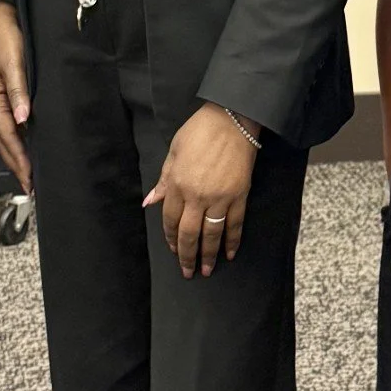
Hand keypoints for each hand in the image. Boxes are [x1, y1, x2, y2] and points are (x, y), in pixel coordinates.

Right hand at [0, 0, 31, 190]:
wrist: (1, 16)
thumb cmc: (6, 37)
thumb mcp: (15, 63)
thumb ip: (18, 92)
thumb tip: (22, 120)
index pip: (7, 136)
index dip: (18, 158)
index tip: (29, 177)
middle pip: (2, 141)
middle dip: (14, 164)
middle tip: (28, 185)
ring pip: (2, 134)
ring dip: (13, 154)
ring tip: (26, 172)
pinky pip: (5, 123)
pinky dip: (14, 139)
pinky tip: (23, 143)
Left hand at [146, 106, 257, 277]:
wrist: (231, 119)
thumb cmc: (199, 132)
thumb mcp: (173, 152)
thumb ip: (164, 180)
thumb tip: (150, 201)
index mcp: (178, 184)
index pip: (171, 219)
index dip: (171, 237)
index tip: (172, 249)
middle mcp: (197, 195)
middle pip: (190, 233)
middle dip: (187, 255)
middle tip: (187, 272)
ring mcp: (220, 197)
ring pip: (212, 233)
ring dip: (208, 254)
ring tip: (206, 270)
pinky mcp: (239, 195)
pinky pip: (235, 223)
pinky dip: (232, 241)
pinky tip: (230, 253)